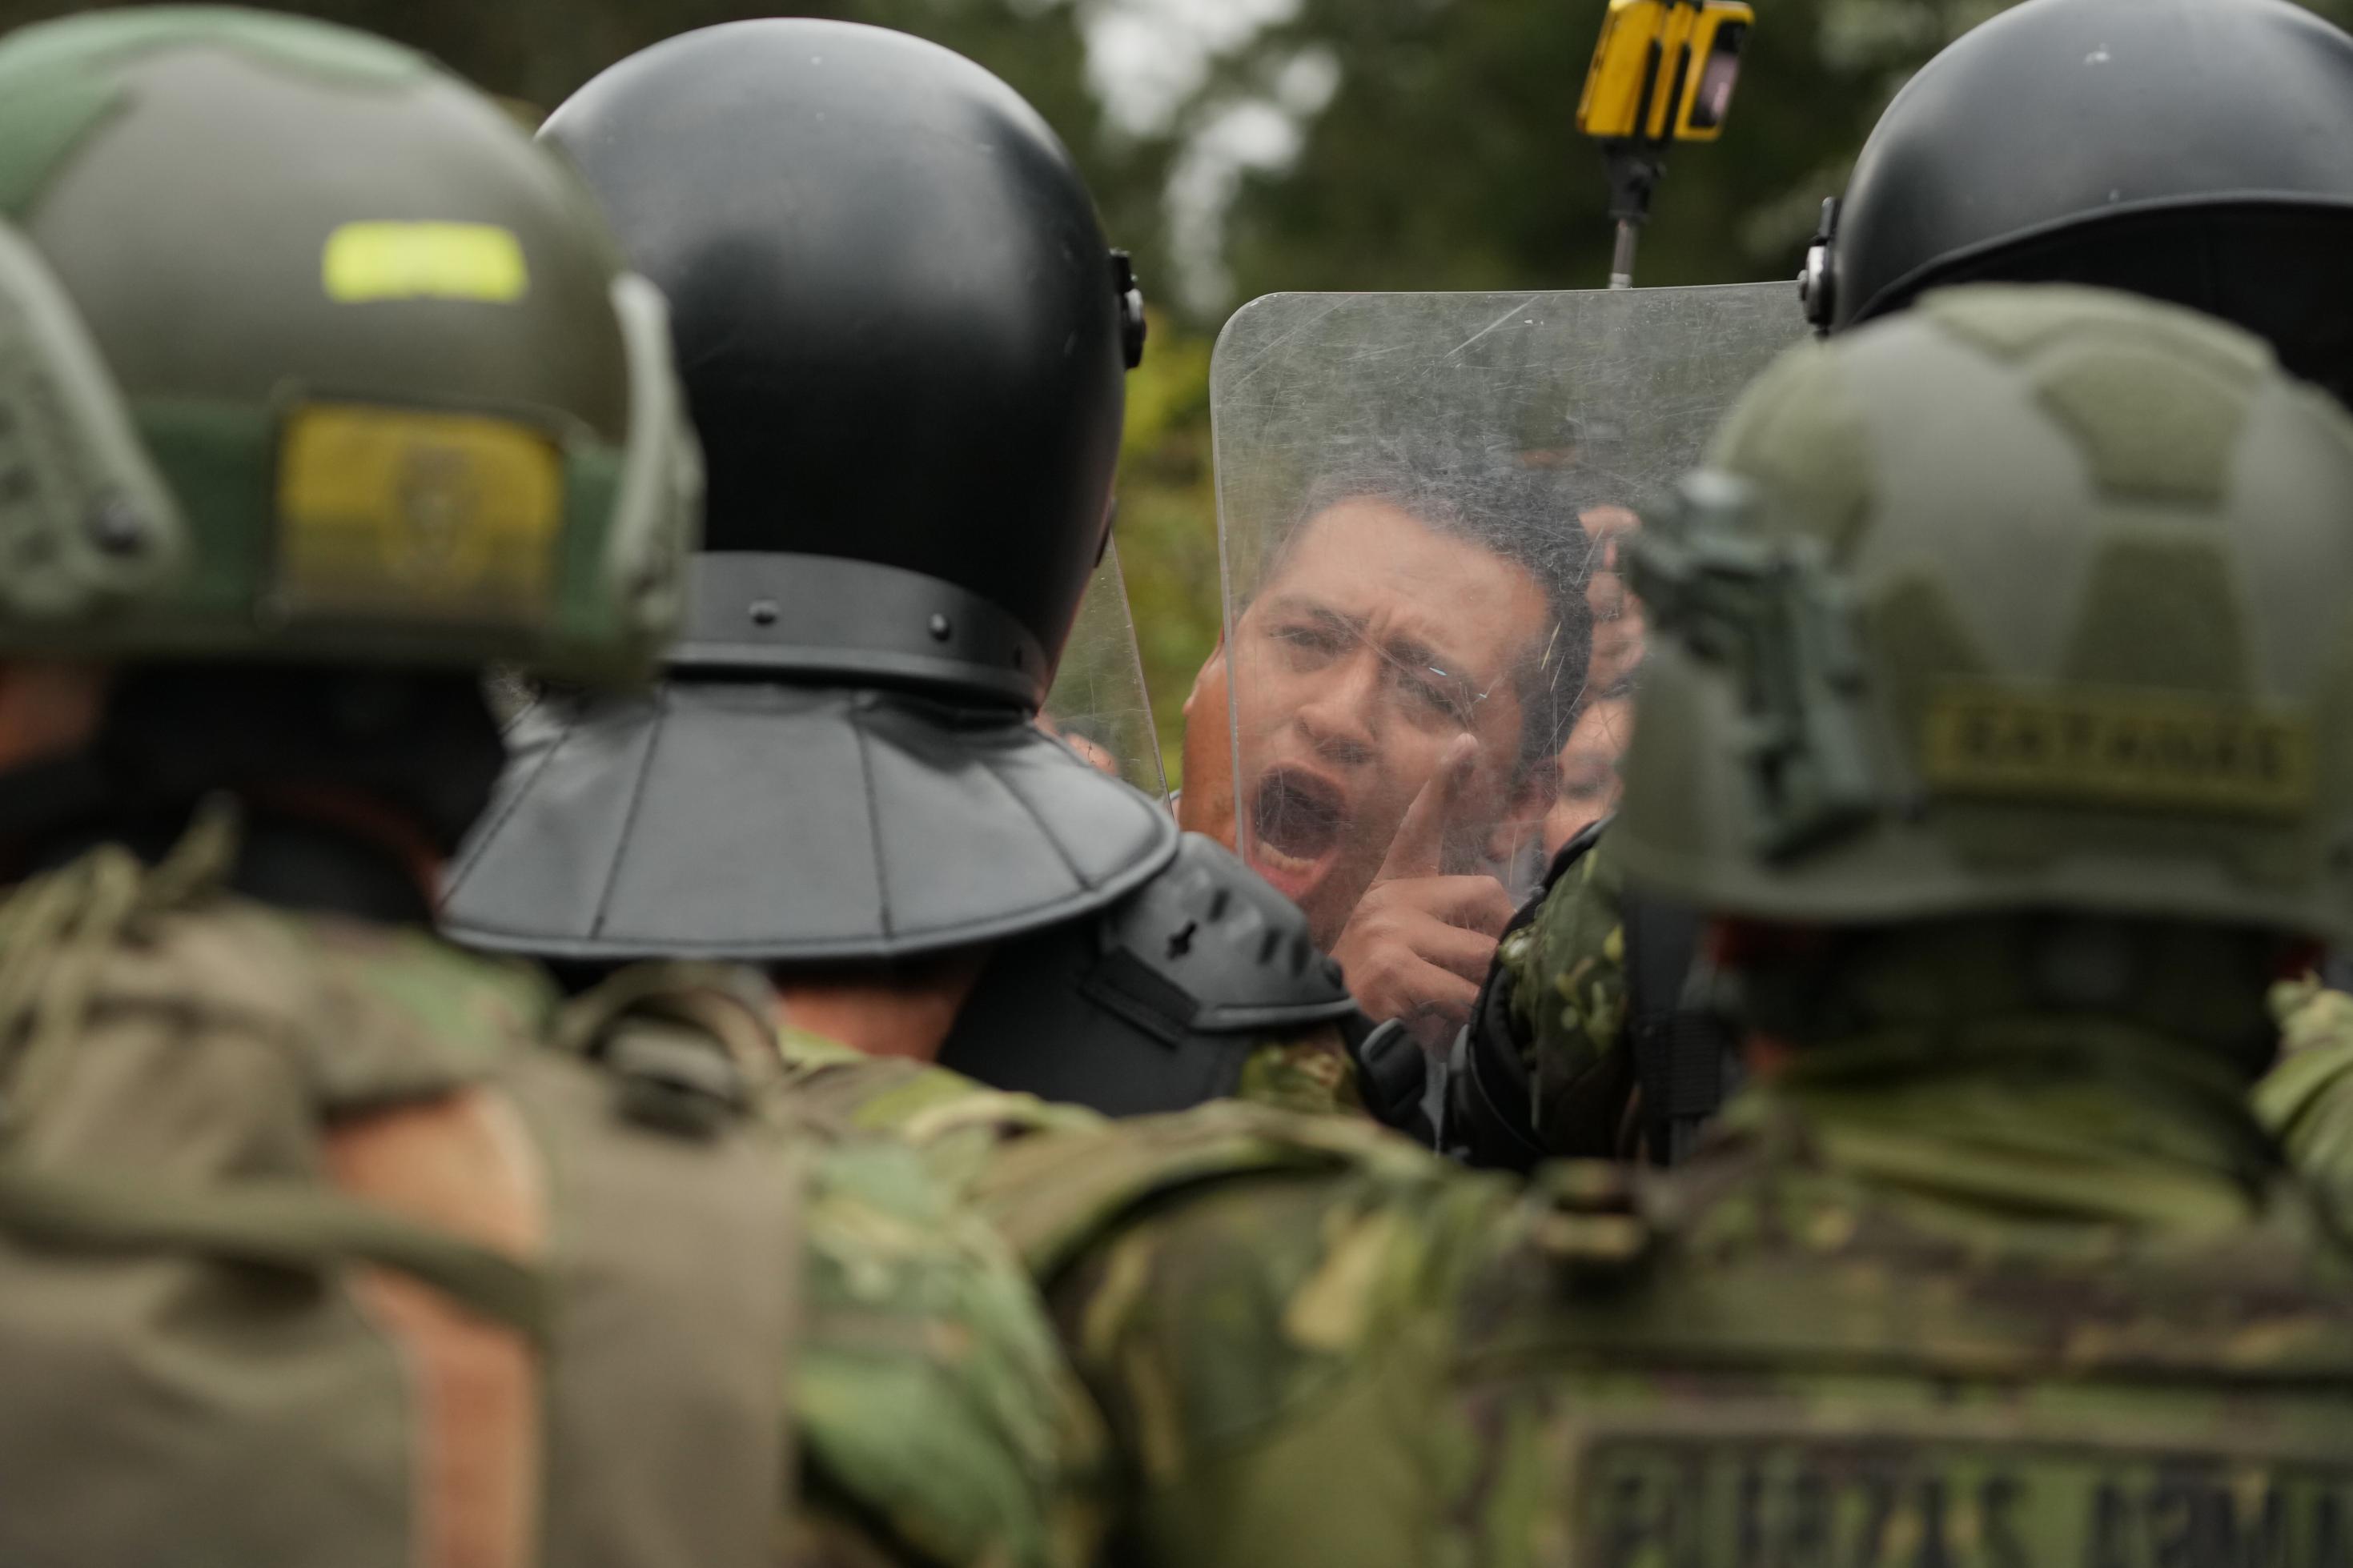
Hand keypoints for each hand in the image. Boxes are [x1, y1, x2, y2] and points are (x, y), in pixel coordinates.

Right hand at [1328, 736, 1517, 1048]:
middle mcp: (1390, 899)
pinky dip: (1464, 1017)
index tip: (1465, 742)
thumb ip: (1459, 935)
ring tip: (1452, 1010)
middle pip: (1488, 898)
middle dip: (1498, 944)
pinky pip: (1463, 990)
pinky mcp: (1391, 966)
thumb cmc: (1385, 999)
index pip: (1420, 828)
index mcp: (1396, 888)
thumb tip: (1521, 937)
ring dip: (1483, 990)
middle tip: (1475, 981)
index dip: (1443, 784)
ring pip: (1482, 951)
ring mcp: (1388, 929)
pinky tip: (1437, 1026)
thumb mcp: (1419, 955)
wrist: (1327, 1041)